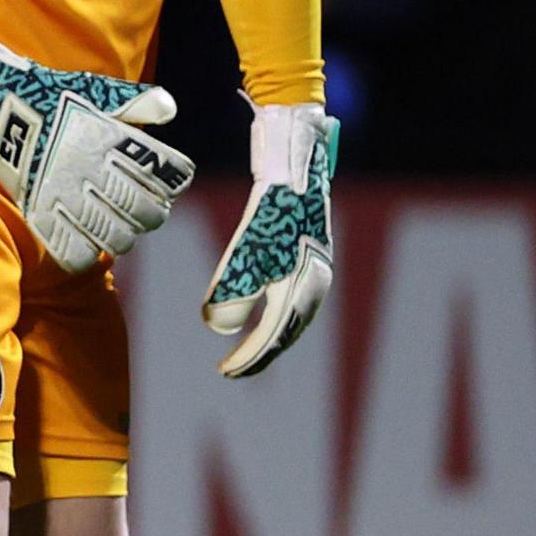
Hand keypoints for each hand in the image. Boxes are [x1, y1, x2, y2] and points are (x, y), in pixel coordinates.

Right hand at [0, 14, 195, 271]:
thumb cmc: (50, 94)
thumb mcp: (95, 90)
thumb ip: (136, 101)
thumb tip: (169, 110)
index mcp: (112, 140)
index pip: (168, 174)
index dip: (174, 182)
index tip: (167, 183)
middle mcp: (93, 169)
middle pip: (147, 212)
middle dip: (153, 214)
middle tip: (145, 211)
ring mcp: (65, 193)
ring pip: (117, 238)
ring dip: (123, 236)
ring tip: (117, 229)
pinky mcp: (38, 211)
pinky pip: (76, 251)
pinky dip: (88, 253)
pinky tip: (87, 242)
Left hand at [203, 104, 336, 377]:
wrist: (297, 164)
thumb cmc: (271, 208)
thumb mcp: (244, 252)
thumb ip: (231, 292)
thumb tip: (218, 328)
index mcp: (304, 286)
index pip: (275, 334)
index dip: (249, 357)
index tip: (224, 372)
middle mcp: (316, 280)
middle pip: (288, 330)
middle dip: (260, 352)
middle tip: (232, 369)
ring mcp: (315, 265)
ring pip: (294, 313)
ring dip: (270, 334)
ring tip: (246, 349)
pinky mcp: (308, 250)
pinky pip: (294, 294)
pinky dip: (277, 310)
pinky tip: (261, 311)